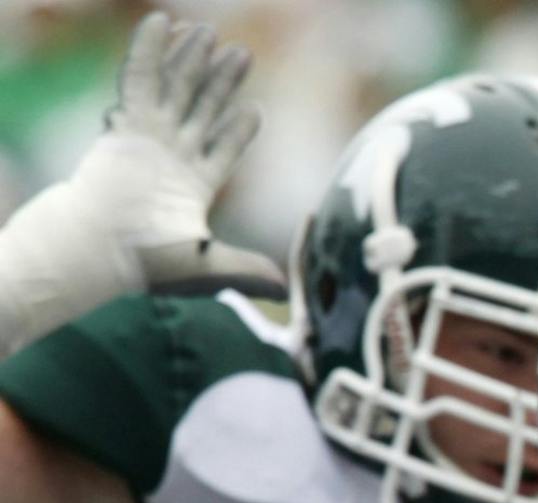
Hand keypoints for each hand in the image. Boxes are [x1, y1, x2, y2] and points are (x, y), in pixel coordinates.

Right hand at [0, 14, 282, 353]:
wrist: (104, 249)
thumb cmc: (149, 263)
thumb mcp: (210, 267)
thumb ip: (248, 271)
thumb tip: (284, 292)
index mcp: (193, 188)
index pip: (222, 151)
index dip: (238, 131)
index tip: (255, 110)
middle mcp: (171, 158)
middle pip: (202, 111)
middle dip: (221, 83)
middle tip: (242, 55)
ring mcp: (148, 138)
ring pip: (176, 90)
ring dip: (194, 62)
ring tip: (212, 34)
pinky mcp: (126, 123)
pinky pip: (139, 78)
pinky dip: (151, 50)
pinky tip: (164, 23)